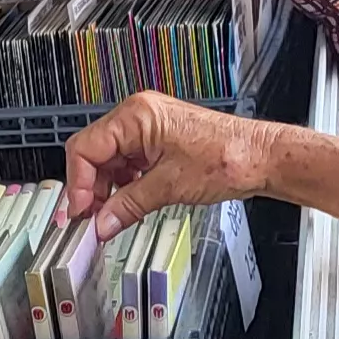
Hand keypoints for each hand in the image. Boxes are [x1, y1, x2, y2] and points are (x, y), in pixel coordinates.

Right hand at [61, 90, 283, 238]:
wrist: (259, 158)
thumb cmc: (226, 158)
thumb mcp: (168, 187)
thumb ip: (127, 206)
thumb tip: (101, 223)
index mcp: (136, 115)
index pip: (85, 148)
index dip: (78, 184)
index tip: (80, 213)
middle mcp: (138, 115)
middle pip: (94, 153)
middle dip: (91, 188)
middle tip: (91, 220)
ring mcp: (149, 128)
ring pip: (110, 160)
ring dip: (108, 189)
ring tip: (110, 216)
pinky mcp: (159, 141)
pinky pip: (129, 162)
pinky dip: (124, 185)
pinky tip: (128, 204)